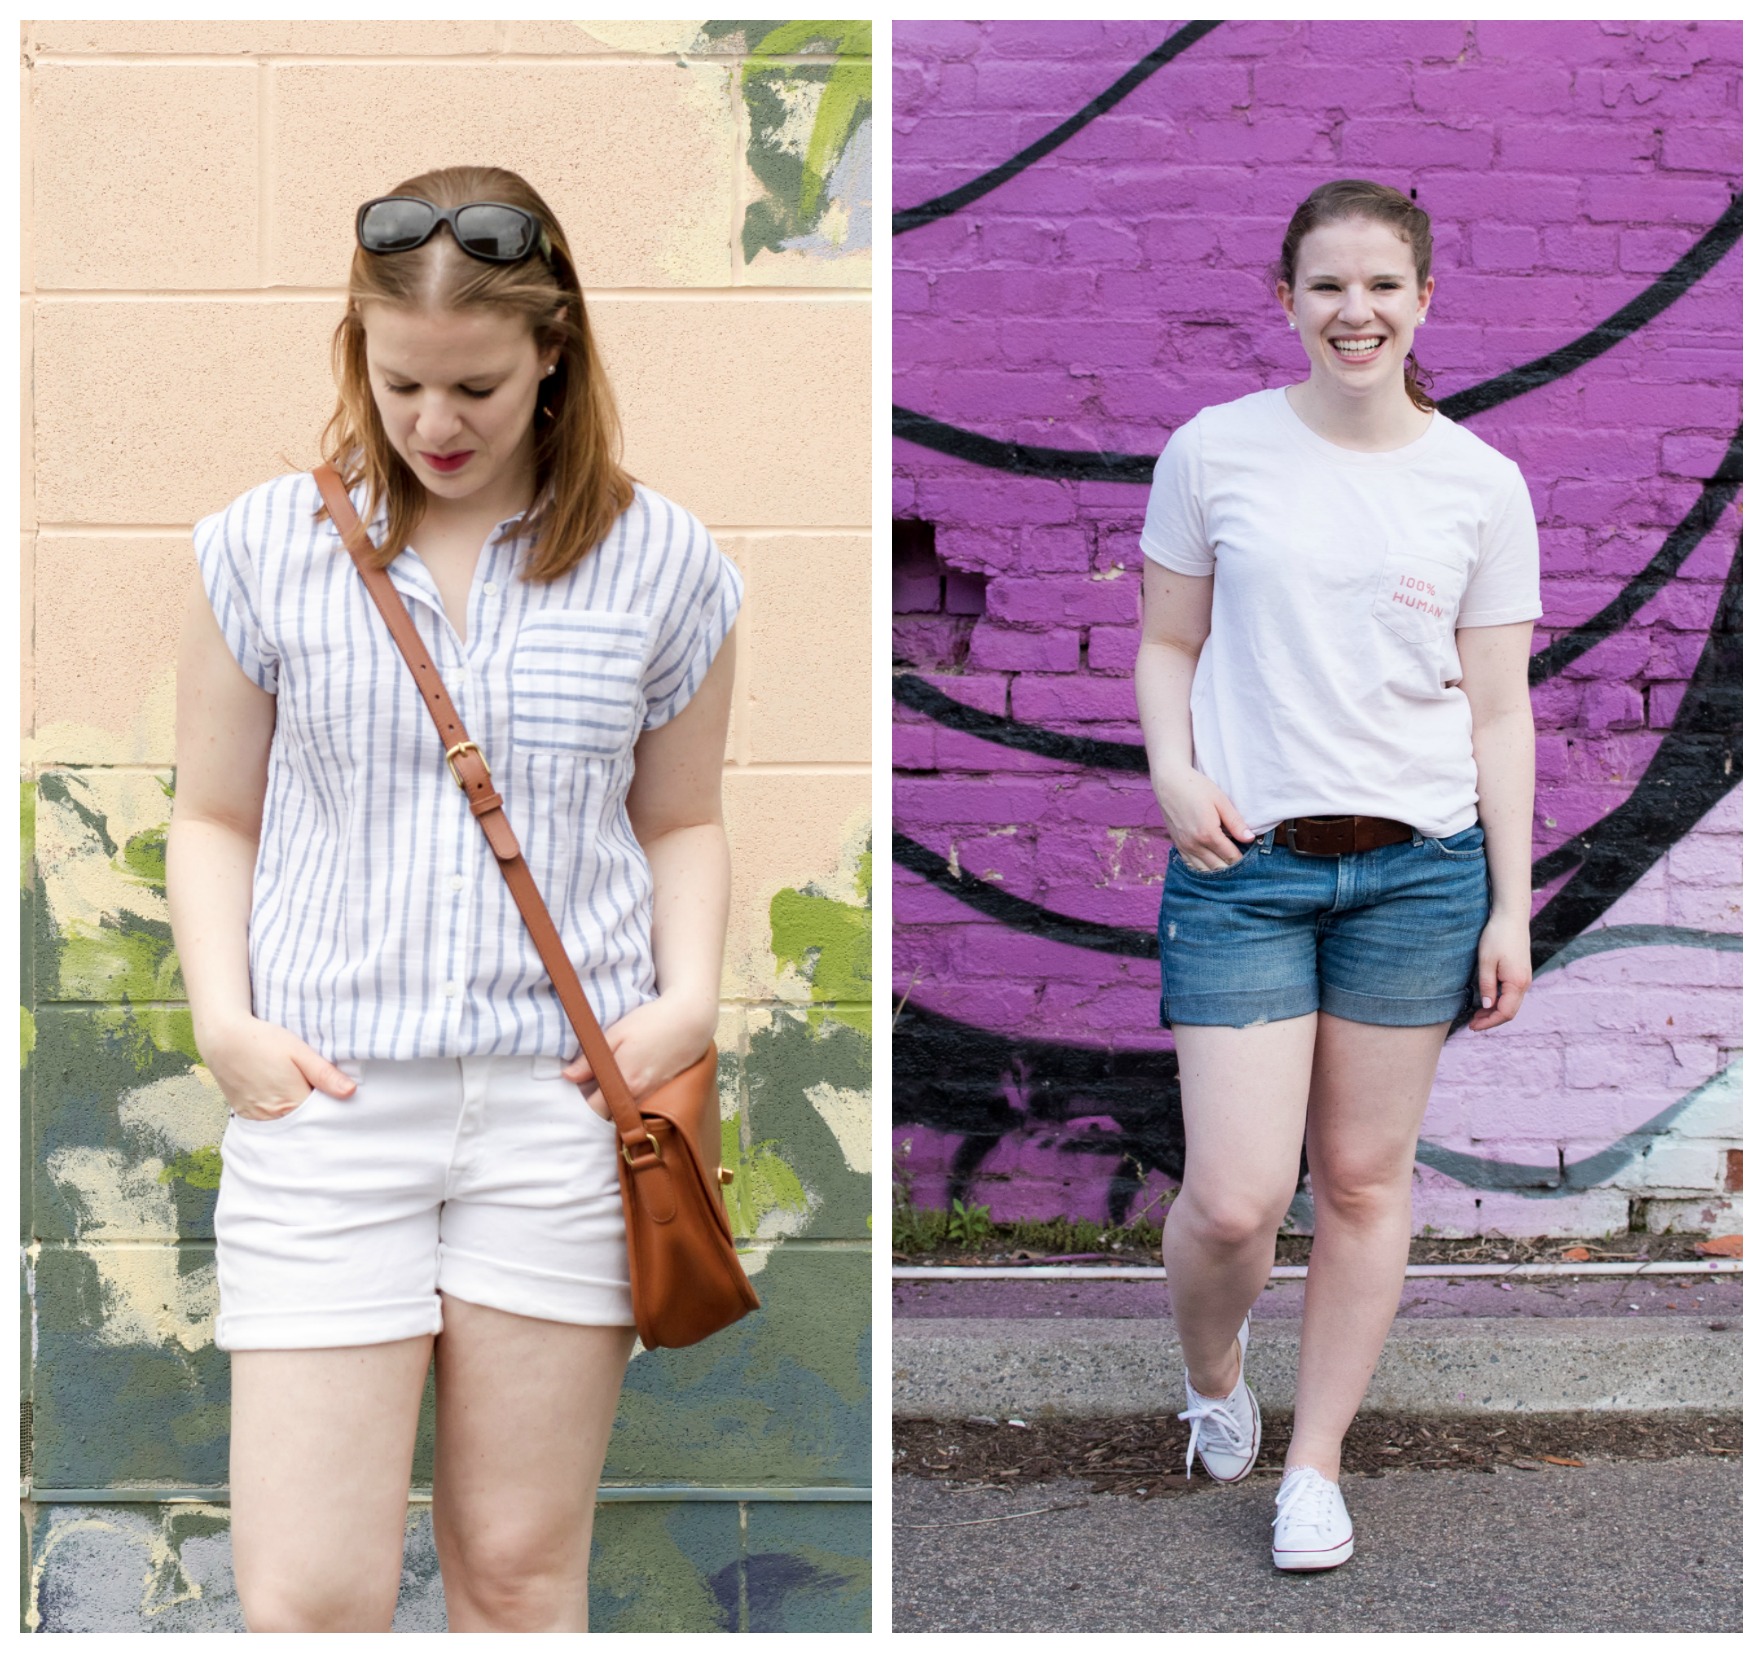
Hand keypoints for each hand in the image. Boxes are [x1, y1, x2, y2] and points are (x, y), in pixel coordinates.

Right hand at [198, 1015, 355, 1120]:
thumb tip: (351, 1092)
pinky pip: (268, 1122)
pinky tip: (283, 1099)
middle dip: (315, 1115)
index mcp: (291, 1103)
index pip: (321, 1118)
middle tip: (322, 1096)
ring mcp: (256, 1118)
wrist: (223, 1039)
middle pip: (303, 1125)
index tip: (340, 1100)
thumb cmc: (263, 1041)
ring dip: (296, 1115)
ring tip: (301, 1095)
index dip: (332, 1109)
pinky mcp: (244, 1114)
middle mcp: (273, 1117)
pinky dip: (279, 1115)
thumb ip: (324, 1074)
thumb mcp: (299, 1052)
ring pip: (286, 1124)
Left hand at [562, 993, 714, 1118]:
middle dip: (598, 1106)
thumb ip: (591, 1059)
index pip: (594, 1110)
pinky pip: (641, 1107)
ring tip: (609, 1083)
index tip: (577, 1089)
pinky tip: (629, 1082)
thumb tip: (568, 1076)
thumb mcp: (616, 1033)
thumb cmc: (652, 1022)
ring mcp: (654, 1097)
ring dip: (615, 1104)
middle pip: (610, 1116)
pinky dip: (631, 1100)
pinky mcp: (664, 1094)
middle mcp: (640, 1096)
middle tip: (590, 1085)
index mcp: (624, 1081)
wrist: (691, 1020)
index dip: (581, 1103)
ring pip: (626, 1113)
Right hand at [1155, 768, 1255, 869]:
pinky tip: (1211, 862)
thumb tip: (1250, 839)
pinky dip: (1203, 867)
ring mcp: (1184, 846)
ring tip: (1228, 862)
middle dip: (1231, 867)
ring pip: (1204, 870)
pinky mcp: (1178, 845)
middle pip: (1218, 868)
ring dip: (1217, 870)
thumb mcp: (1220, 801)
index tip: (1251, 857)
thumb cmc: (1196, 788)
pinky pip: (1191, 865)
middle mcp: (1195, 845)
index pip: (1231, 857)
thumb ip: (1235, 823)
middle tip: (1242, 862)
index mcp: (1208, 834)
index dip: (1243, 860)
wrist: (1169, 782)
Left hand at [1468, 910, 1532, 1030]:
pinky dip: (1500, 1002)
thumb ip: (1487, 985)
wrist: (1511, 917)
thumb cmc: (1497, 936)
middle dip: (1491, 1020)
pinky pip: (1512, 995)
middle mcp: (1524, 983)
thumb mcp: (1486, 962)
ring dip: (1495, 1012)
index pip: (1504, 1013)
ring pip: (1511, 1004)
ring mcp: (1524, 978)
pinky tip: (1487, 1001)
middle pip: (1510, 1011)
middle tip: (1472, 1024)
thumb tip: (1487, 1006)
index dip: (1488, 1022)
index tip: (1472, 1026)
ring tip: (1477, 1015)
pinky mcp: (1521, 973)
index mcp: (1517, 983)